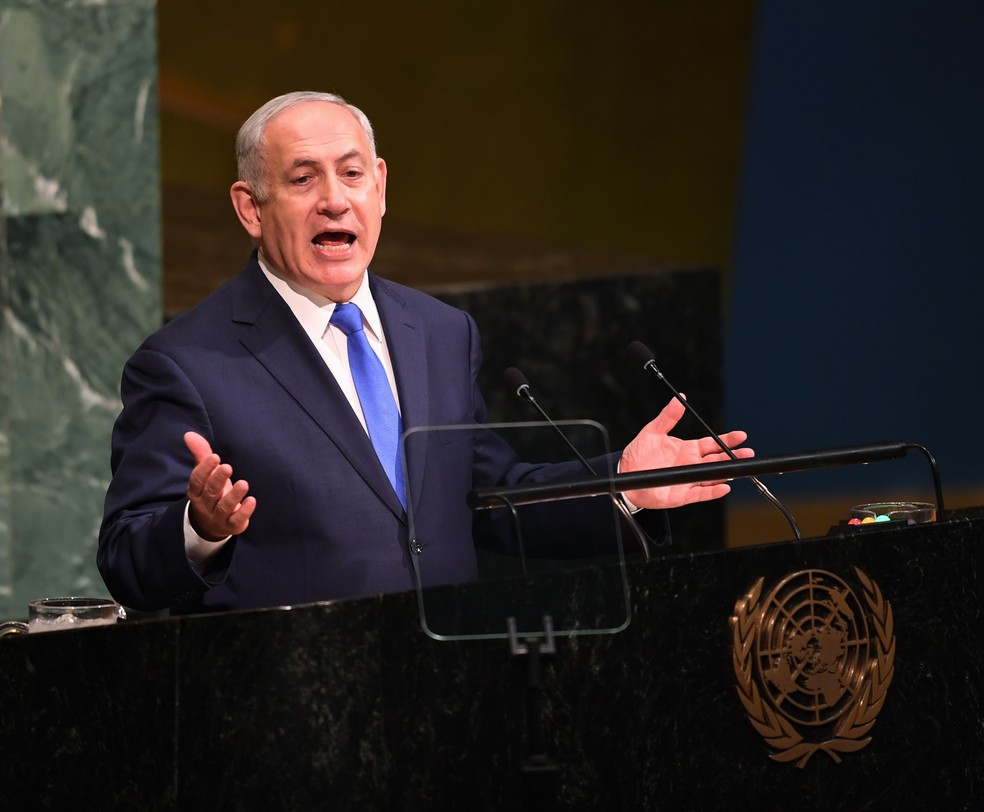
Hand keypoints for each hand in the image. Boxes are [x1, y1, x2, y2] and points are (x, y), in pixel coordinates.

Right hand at [184, 432, 255, 540]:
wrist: (210, 525)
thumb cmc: (211, 492)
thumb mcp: (206, 474)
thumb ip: (200, 454)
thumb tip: (189, 434)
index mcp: (196, 491)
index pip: (197, 480)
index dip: (205, 469)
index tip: (215, 456)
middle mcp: (205, 504)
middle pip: (210, 492)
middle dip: (218, 480)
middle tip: (228, 467)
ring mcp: (218, 516)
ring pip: (224, 507)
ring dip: (234, 495)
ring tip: (244, 483)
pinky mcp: (232, 525)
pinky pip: (236, 520)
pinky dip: (244, 511)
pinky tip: (252, 501)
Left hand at [618, 397, 753, 508]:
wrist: (625, 475)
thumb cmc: (638, 453)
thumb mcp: (652, 431)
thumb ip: (668, 416)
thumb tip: (680, 399)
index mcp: (688, 449)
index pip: (712, 444)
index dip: (727, 440)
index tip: (741, 436)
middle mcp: (691, 464)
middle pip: (717, 460)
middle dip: (733, 456)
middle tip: (747, 453)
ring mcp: (688, 480)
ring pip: (712, 477)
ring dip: (726, 473)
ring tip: (739, 468)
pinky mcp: (682, 495)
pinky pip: (701, 494)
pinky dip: (713, 492)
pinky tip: (723, 487)